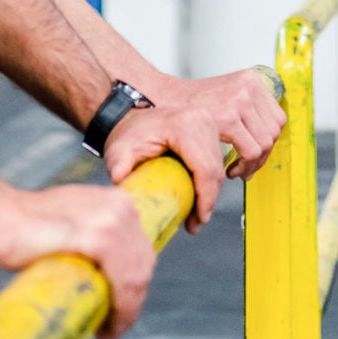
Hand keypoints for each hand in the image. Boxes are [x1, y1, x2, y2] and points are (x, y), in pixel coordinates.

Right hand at [0, 184, 154, 338]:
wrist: (0, 215)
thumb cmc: (28, 224)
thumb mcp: (77, 220)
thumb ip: (98, 234)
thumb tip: (110, 268)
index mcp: (120, 202)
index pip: (141, 252)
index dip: (134, 287)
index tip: (120, 309)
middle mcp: (122, 207)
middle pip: (143, 267)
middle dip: (131, 302)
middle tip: (112, 326)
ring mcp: (113, 221)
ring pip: (136, 279)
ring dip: (126, 313)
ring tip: (108, 331)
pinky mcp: (99, 238)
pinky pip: (123, 283)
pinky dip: (120, 311)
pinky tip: (106, 329)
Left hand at [104, 103, 227, 232]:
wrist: (129, 117)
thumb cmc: (127, 133)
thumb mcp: (119, 151)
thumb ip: (119, 168)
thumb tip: (123, 187)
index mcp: (184, 125)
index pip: (205, 167)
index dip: (206, 197)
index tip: (200, 218)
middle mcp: (200, 120)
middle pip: (215, 169)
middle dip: (209, 200)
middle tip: (196, 222)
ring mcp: (206, 123)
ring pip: (218, 166)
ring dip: (210, 193)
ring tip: (195, 214)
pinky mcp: (207, 129)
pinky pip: (215, 159)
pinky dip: (208, 181)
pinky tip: (196, 196)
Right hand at [158, 69, 286, 180]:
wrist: (160, 99)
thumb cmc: (188, 105)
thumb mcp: (224, 95)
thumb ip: (246, 108)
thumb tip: (266, 135)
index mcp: (251, 80)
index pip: (277, 118)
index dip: (267, 142)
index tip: (254, 155)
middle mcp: (248, 86)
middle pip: (274, 132)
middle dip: (261, 157)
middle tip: (244, 168)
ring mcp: (240, 100)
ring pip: (265, 144)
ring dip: (253, 164)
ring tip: (236, 170)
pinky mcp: (229, 117)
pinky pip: (251, 151)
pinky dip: (244, 166)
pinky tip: (229, 170)